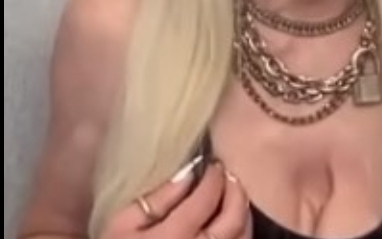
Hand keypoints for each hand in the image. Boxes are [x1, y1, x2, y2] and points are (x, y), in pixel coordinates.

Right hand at [99, 160, 249, 238]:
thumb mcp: (122, 224)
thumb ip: (156, 199)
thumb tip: (188, 173)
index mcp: (173, 237)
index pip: (205, 200)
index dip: (214, 178)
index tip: (213, 166)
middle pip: (233, 218)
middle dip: (236, 192)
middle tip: (228, 176)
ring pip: (243, 236)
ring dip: (243, 212)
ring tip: (232, 195)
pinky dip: (241, 232)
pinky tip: (231, 221)